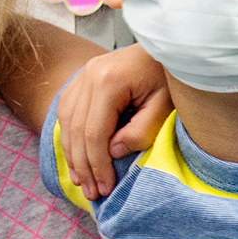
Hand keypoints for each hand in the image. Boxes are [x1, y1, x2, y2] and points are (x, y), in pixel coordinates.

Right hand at [57, 45, 175, 199]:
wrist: (168, 46)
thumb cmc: (171, 76)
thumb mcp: (164, 105)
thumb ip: (140, 131)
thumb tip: (112, 153)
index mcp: (108, 80)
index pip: (94, 132)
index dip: (97, 164)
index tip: (104, 188)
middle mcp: (88, 75)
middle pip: (76, 129)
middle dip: (83, 165)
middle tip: (92, 193)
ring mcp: (81, 75)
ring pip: (66, 122)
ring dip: (72, 155)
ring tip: (81, 182)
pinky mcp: (81, 78)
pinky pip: (67, 112)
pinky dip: (69, 137)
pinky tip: (76, 157)